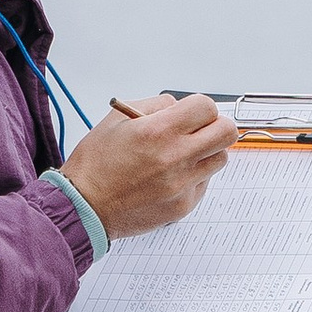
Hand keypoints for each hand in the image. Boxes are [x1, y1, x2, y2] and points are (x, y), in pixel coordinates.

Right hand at [61, 92, 232, 239]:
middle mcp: (175, 158)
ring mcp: (182, 184)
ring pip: (220, 158)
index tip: (190, 113)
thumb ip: (155, 106)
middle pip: (226, 132)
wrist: (84, 206)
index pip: (207, 107)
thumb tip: (179, 106)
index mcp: (158, 131)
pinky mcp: (183, 205)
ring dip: (206, 152)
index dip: (199, 107)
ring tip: (181, 155)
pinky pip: (204, 182)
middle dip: (214, 126)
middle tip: (197, 130)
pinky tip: (169, 176)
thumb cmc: (96, 163)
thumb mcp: (117, 119)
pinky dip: (193, 175)